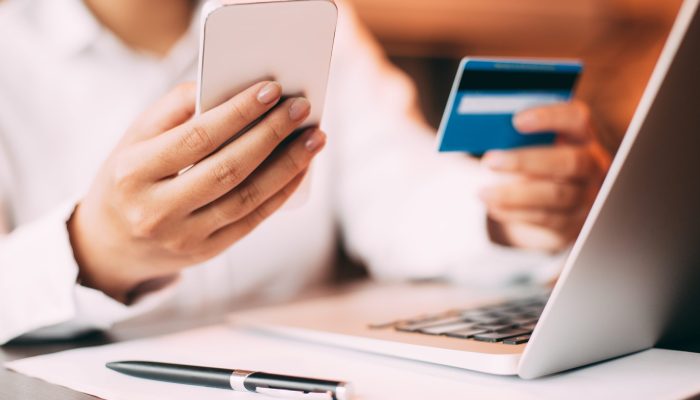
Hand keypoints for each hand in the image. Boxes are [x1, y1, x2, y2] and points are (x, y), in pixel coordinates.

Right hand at [68, 81, 325, 301]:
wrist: (110, 245)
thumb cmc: (128, 178)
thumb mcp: (133, 140)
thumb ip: (172, 110)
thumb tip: (226, 87)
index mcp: (133, 172)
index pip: (197, 138)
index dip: (238, 113)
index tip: (272, 89)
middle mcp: (157, 210)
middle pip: (228, 169)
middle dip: (271, 135)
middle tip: (302, 108)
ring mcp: (184, 237)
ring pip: (247, 198)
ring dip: (288, 165)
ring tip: (315, 137)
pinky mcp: (207, 252)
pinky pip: (253, 219)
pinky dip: (282, 192)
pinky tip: (301, 168)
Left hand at [479, 100, 610, 251]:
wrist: (555, 204)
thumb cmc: (536, 162)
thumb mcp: (532, 147)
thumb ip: (519, 138)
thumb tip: (488, 136)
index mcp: (582, 136)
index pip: (576, 118)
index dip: (549, 117)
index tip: (516, 120)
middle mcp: (593, 164)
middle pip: (569, 161)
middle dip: (525, 161)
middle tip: (489, 162)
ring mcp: (587, 195)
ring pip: (555, 195)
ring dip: (513, 194)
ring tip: (482, 192)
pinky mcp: (574, 222)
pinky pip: (545, 218)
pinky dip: (515, 212)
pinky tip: (493, 206)